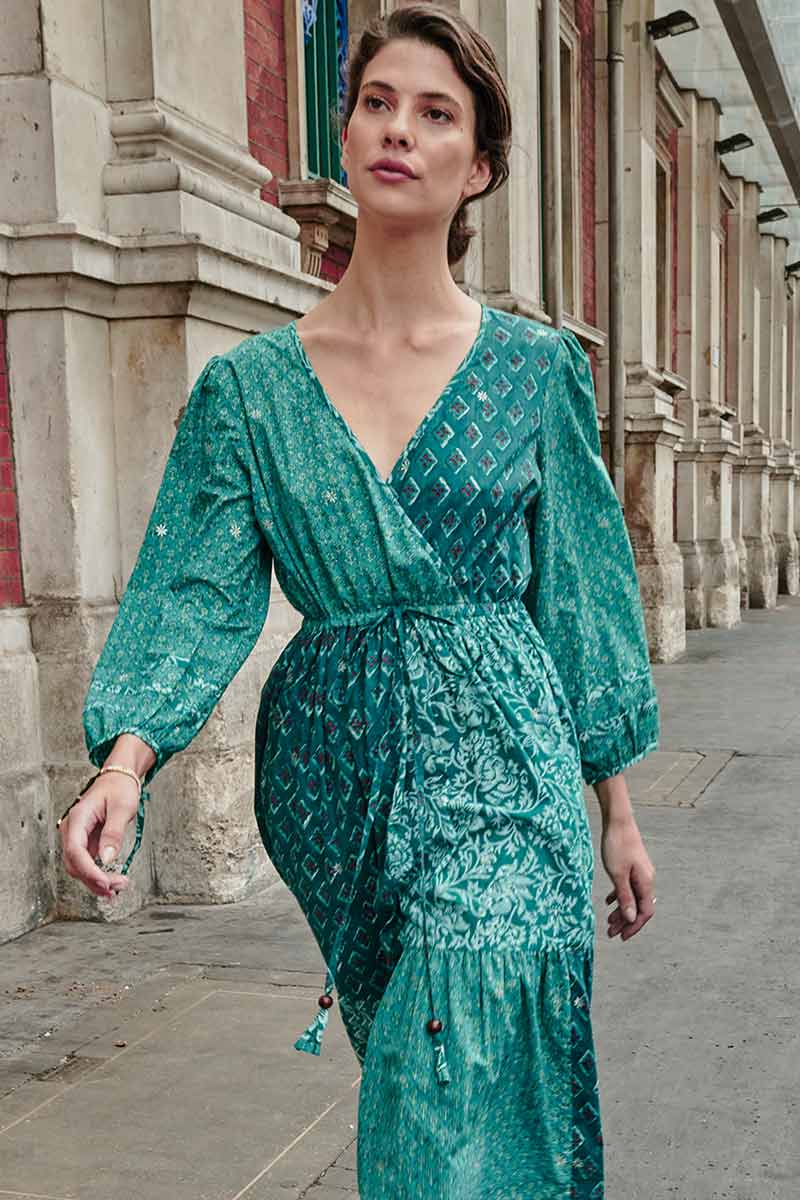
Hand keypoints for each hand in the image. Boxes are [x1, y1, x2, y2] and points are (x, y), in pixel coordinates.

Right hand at [58, 774, 139, 899]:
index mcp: (78, 818)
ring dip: (96, 881)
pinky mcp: (84, 843)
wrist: (117, 779)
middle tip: (117, 887)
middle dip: (94, 879)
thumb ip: (114, 833)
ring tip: (118, 887)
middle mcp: (72, 829)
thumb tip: (107, 858)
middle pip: (74, 863)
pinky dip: (98, 875)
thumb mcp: (122, 808)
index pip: (75, 850)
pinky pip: (86, 864)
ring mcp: (76, 837)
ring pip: (79, 867)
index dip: (88, 870)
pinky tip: (111, 882)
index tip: (104, 883)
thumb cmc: (119, 788)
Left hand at [601, 814, 655, 940]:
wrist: (618, 821)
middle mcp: (646, 879)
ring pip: (632, 897)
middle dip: (625, 922)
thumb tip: (632, 919)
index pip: (645, 912)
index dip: (634, 927)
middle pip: (638, 907)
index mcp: (646, 882)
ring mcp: (639, 872)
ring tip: (608, 921)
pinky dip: (619, 896)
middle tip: (611, 933)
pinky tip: (608, 901)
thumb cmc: (617, 845)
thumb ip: (625, 897)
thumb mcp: (617, 874)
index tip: (622, 937)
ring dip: (621, 910)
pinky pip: (628, 887)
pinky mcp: (631, 866)